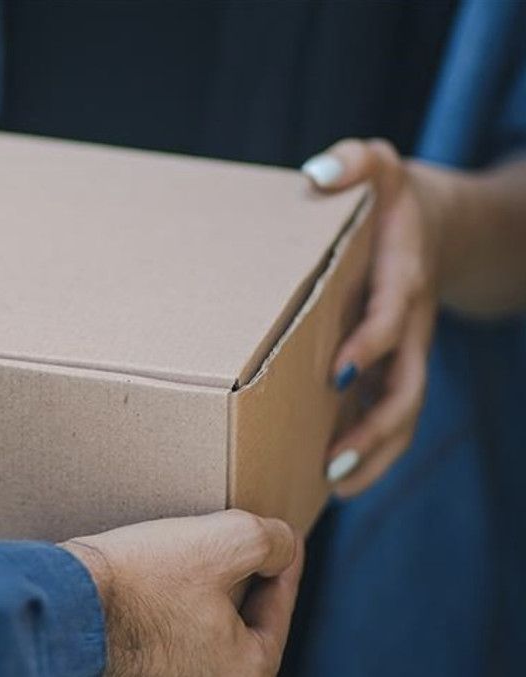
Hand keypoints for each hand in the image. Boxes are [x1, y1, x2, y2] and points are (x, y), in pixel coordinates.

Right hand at [61, 510, 303, 676]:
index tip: (283, 537)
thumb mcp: (224, 542)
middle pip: (244, 621)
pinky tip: (164, 574)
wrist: (66, 602)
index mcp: (245, 670)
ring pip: (208, 624)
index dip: (285, 563)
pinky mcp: (141, 667)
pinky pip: (175, 631)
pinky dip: (179, 603)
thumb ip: (270, 541)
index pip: (280, 608)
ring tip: (201, 552)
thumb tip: (282, 545)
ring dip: (209, 589)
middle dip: (246, 579)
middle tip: (242, 543)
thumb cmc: (142, 581)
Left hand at [300, 139, 440, 495]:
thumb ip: (354, 162)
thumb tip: (318, 174)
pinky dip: (370, 449)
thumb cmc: (392, 198)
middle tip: (333, 461)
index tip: (339, 370)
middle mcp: (410, 324)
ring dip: (374, 453)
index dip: (372, 343)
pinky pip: (389, 415)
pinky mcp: (393, 368)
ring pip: (402, 413)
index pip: (392, 317)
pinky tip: (332, 479)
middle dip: (374, 427)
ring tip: (333, 486)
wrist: (439, 224)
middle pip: (406, 387)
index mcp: (403, 278)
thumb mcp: (378, 166)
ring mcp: (406, 352)